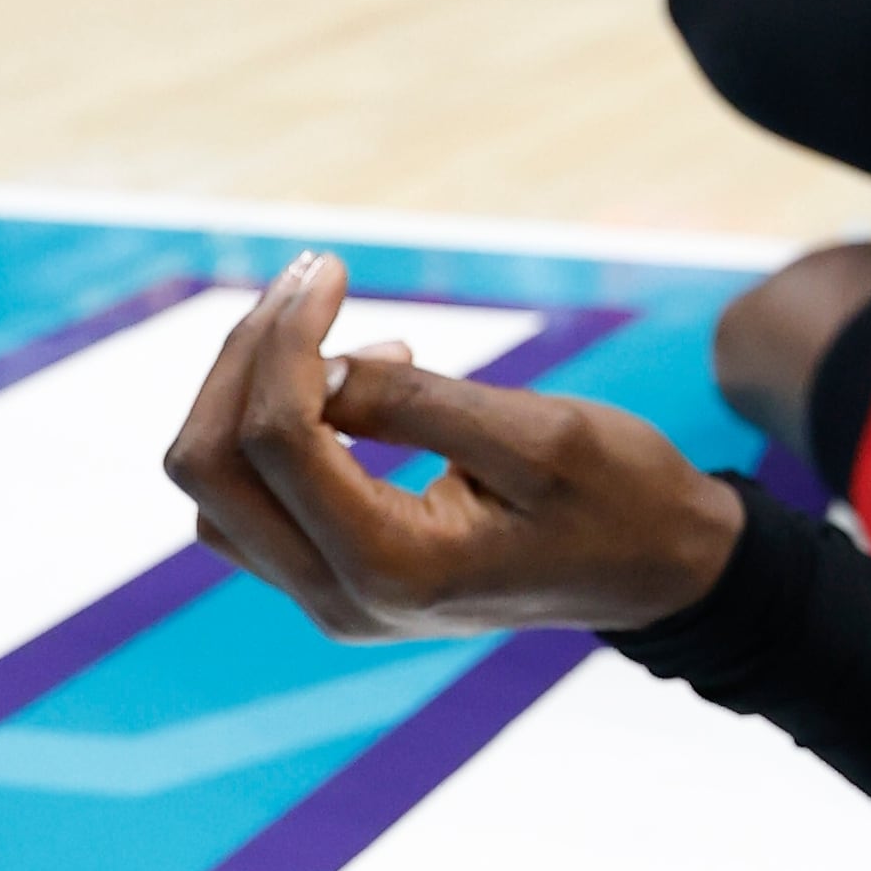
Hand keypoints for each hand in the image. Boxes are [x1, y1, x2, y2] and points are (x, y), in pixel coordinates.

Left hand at [163, 252, 743, 639]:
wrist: (658, 572)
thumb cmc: (620, 498)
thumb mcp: (540, 434)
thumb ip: (415, 401)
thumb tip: (313, 365)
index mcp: (396, 570)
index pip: (277, 439)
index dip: (284, 340)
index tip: (329, 268)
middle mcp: (344, 601)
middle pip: (212, 468)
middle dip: (245, 358)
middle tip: (311, 280)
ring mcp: (334, 601)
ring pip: (216, 490)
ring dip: (245, 392)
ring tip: (331, 328)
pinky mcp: (337, 583)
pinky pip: (253, 504)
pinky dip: (271, 433)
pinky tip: (347, 389)